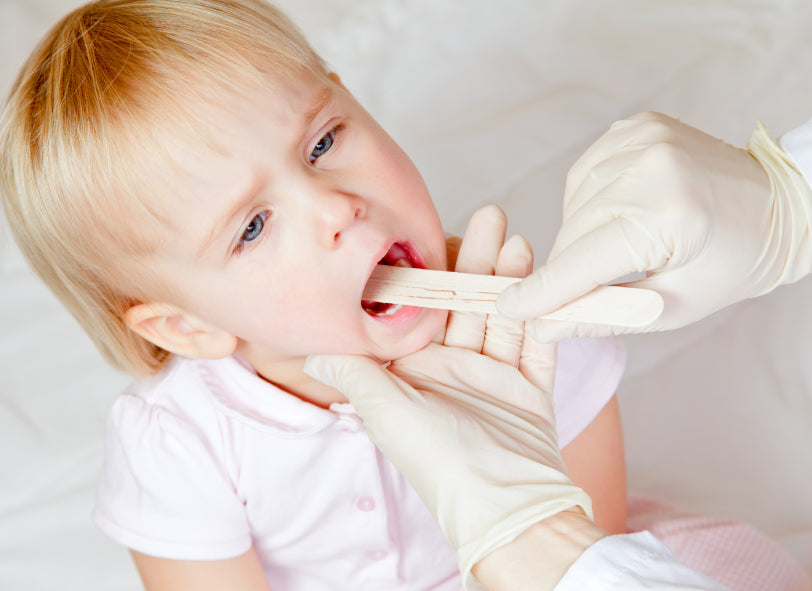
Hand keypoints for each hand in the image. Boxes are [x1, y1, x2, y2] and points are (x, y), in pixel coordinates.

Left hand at [304, 206, 591, 589]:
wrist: (502, 508)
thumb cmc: (437, 462)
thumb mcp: (386, 411)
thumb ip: (354, 373)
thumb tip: (313, 348)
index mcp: (417, 373)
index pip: (422, 311)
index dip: (429, 273)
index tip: (433, 234)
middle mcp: (454, 370)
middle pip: (466, 305)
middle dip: (477, 261)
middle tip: (489, 217)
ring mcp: (495, 378)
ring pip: (503, 316)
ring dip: (510, 279)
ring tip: (517, 239)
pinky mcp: (530, 389)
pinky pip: (537, 345)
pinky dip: (541, 316)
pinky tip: (543, 280)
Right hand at [496, 112, 811, 341]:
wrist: (776, 205)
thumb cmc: (728, 263)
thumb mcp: (672, 306)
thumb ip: (602, 315)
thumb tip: (542, 326)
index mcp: (672, 214)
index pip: (586, 260)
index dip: (544, 290)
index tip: (507, 307)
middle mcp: (653, 165)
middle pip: (574, 232)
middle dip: (566, 268)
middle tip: (573, 293)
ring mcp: (642, 138)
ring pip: (574, 204)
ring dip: (579, 234)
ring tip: (614, 249)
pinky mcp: (635, 127)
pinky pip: (584, 176)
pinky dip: (588, 203)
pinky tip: (615, 215)